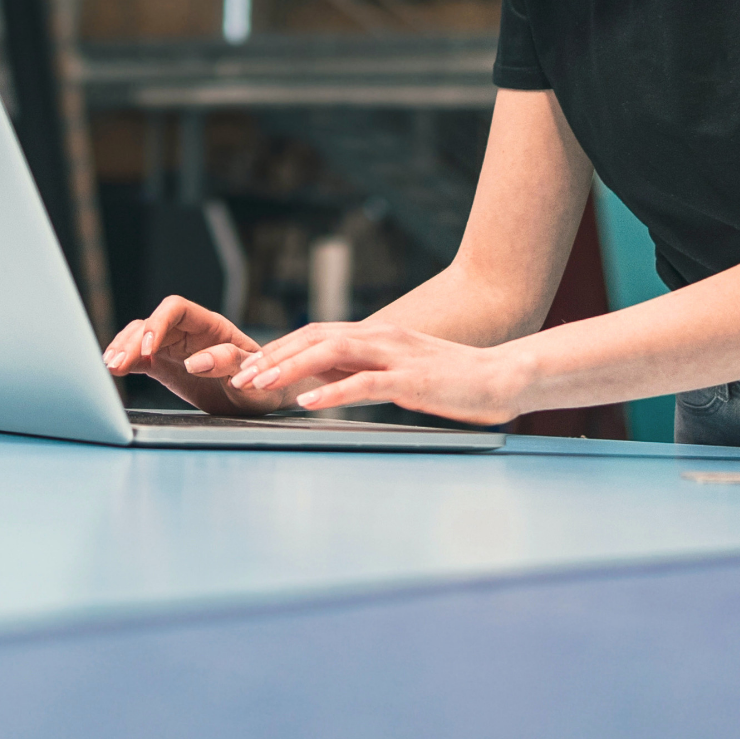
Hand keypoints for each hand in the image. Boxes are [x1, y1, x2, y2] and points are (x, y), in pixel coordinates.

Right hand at [103, 296, 284, 415]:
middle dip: (133, 341)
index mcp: (212, 326)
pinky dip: (125, 359)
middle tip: (117, 365)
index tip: (149, 349)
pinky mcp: (165, 365)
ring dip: (124, 349)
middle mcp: (190, 332)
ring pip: (141, 337)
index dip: (158, 323)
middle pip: (153, 323)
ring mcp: (175, 347)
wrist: (260, 399)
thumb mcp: (254, 375)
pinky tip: (113, 368)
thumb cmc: (262, 384)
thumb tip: (196, 362)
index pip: (177, 309)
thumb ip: (229, 363)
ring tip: (110, 367)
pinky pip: (140, 356)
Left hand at [232, 321, 530, 426]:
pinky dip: (332, 392)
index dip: (279, 348)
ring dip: (290, 369)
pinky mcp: (411, 380)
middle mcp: (381, 337)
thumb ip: (365, 372)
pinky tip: (308, 403)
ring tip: (260, 385)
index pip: (316, 334)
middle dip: (273, 356)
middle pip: (315, 338)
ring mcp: (395, 356)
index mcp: (377, 336)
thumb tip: (324, 383)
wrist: (502, 376)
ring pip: (331, 354)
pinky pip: (364, 383)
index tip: (247, 366)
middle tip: (238, 375)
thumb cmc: (454, 381)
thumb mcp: (400, 374)